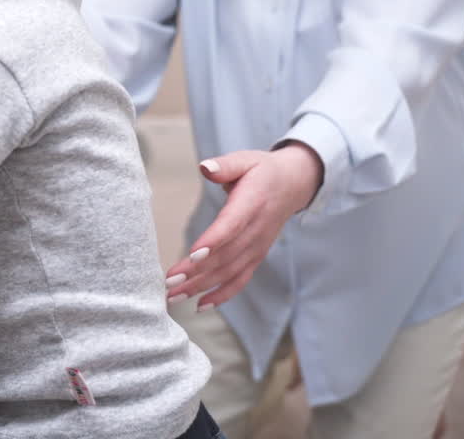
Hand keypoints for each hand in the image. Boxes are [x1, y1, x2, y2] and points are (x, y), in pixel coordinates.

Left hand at [164, 142, 321, 310]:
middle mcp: (257, 230)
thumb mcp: (246, 159)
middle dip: (196, 272)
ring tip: (174, 296)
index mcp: (253, 203)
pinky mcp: (256, 256)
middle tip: (169, 283)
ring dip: (201, 286)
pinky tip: (200, 305)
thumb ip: (225, 165)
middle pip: (225, 255)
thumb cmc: (262, 170)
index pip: (232, 226)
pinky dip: (222, 294)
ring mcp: (258, 246)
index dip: (213, 242)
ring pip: (229, 271)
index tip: (192, 256)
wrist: (294, 184)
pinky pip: (240, 279)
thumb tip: (205, 167)